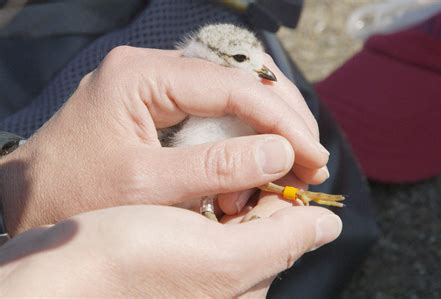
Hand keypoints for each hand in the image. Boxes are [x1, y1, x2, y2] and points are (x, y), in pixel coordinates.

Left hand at [0, 47, 328, 233]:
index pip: (233, 85)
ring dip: (264, 137)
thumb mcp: (146, 185)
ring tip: (280, 176)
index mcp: (143, 74)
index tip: (313, 156)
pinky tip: (246, 178)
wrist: (29, 202)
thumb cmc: (73, 194)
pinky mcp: (163, 110)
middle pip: (240, 82)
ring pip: (234, 99)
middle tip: (308, 163)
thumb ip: (215, 167)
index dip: (281, 121)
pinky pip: (216, 118)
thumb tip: (280, 154)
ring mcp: (159, 88)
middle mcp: (154, 69)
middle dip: (280, 124)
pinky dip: (241, 147)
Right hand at [0, 204, 341, 296]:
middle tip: (227, 172)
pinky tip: (189, 181)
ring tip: (204, 176)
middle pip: (259, 220)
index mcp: (245, 286)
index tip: (273, 158)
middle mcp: (226, 279)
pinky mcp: (173, 246)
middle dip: (252, 190)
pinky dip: (204, 190)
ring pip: (232, 211)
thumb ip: (281, 242)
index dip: (282, 191)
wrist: (62, 267)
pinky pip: (205, 211)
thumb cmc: (136, 264)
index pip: (286, 230)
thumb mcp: (222, 259)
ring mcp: (198, 263)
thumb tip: (330, 227)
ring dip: (227, 185)